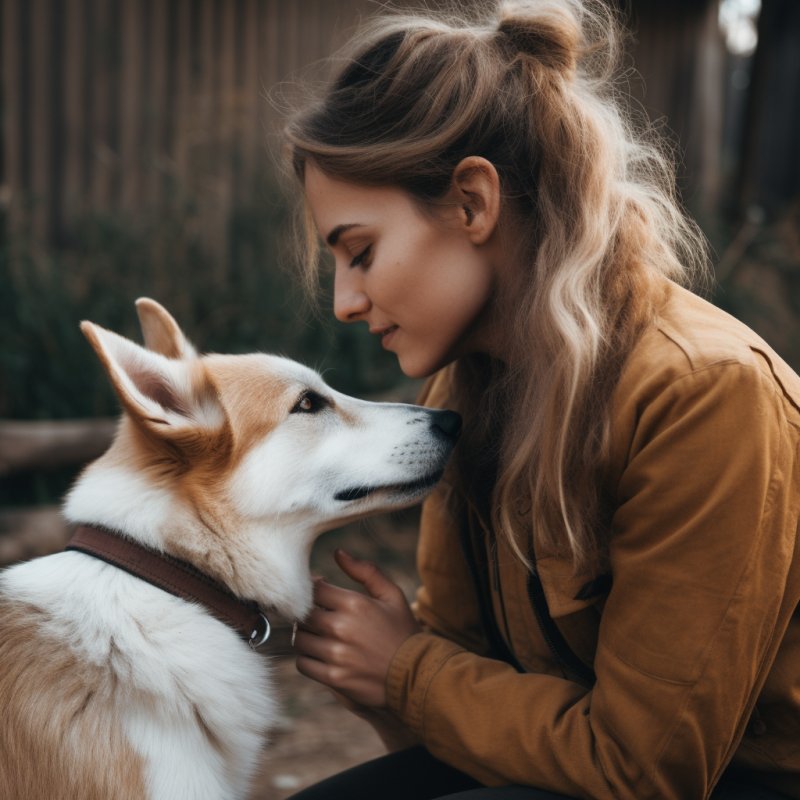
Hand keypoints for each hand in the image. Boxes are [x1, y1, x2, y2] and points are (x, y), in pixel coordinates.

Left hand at [294, 549, 420, 707]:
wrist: (417, 675)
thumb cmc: (403, 631)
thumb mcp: (392, 595)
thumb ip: (365, 571)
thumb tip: (337, 552)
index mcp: (354, 604)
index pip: (313, 590)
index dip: (312, 589)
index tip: (318, 594)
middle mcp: (341, 628)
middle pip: (302, 615)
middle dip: (306, 613)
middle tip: (316, 616)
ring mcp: (336, 655)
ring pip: (299, 639)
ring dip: (305, 636)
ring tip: (318, 636)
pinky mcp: (334, 678)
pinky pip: (303, 664)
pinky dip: (307, 659)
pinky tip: (320, 655)